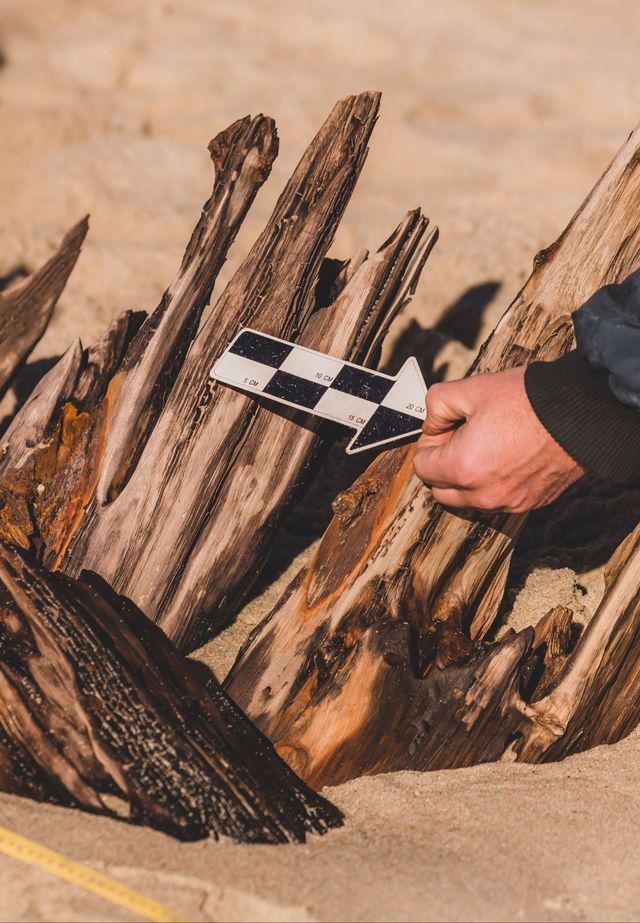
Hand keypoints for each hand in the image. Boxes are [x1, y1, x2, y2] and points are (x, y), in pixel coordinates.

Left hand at [413, 367, 585, 512]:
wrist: (582, 415)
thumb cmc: (530, 401)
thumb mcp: (472, 389)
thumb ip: (437, 405)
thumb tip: (431, 424)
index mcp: (463, 467)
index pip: (422, 468)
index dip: (428, 443)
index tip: (443, 429)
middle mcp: (483, 493)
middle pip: (440, 491)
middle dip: (443, 466)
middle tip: (461, 437)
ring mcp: (508, 502)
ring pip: (468, 499)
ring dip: (467, 478)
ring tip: (487, 445)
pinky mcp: (529, 503)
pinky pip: (496, 500)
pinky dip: (492, 484)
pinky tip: (506, 455)